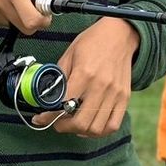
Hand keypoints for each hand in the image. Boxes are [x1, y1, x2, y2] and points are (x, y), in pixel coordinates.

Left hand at [31, 18, 137, 137]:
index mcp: (84, 74)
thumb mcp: (69, 54)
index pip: (63, 105)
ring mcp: (115, 94)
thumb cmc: (92, 42)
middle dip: (64, 127)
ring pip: (96, 129)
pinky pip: (113, 125)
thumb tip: (47, 98)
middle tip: (57, 122)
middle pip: (80, 123)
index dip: (48, 116)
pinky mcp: (125, 98)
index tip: (41, 118)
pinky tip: (90, 125)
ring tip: (73, 124)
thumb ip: (60, 78)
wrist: (119, 34)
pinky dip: (100, 131)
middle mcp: (101, 86)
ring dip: (80, 131)